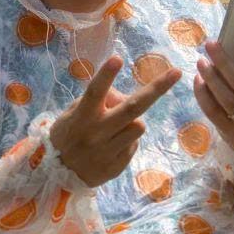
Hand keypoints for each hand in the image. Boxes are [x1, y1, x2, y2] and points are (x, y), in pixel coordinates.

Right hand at [50, 56, 181, 186]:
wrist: (57, 175)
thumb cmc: (67, 135)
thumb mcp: (72, 113)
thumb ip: (97, 101)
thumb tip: (122, 95)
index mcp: (82, 115)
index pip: (95, 92)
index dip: (106, 74)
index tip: (117, 58)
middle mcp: (97, 132)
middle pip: (132, 108)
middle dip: (157, 88)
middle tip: (176, 72)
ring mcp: (108, 150)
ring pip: (139, 126)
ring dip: (134, 120)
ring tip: (117, 126)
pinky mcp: (117, 166)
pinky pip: (134, 144)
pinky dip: (127, 139)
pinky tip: (112, 144)